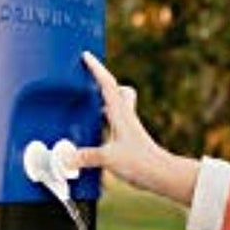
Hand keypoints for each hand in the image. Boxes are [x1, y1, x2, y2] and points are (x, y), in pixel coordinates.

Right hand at [70, 52, 199, 205]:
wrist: (162, 174)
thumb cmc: (141, 162)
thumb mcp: (108, 158)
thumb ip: (86, 157)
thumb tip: (67, 158)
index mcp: (120, 115)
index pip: (107, 84)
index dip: (96, 69)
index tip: (87, 55)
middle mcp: (125, 118)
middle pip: (117, 90)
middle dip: (104, 82)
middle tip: (89, 80)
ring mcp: (129, 128)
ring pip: (116, 106)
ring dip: (103, 103)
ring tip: (87, 106)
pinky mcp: (129, 140)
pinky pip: (114, 124)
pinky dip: (104, 123)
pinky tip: (95, 134)